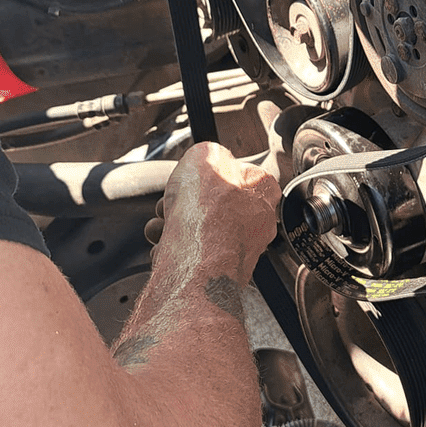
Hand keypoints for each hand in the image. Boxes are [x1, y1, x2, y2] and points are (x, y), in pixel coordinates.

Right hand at [155, 143, 280, 287]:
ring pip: (196, 231)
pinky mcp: (216, 273)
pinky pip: (188, 256)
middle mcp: (256, 223)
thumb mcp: (205, 155)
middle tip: (170, 203)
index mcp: (262, 191)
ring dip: (171, 226)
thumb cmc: (207, 214)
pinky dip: (171, 251)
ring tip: (163, 227)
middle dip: (183, 203)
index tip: (193, 177)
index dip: (208, 173)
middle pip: (212, 205)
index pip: (240, 173)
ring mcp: (237, 251)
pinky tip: (164, 248)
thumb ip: (209, 153)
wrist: (195, 265)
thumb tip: (207, 158)